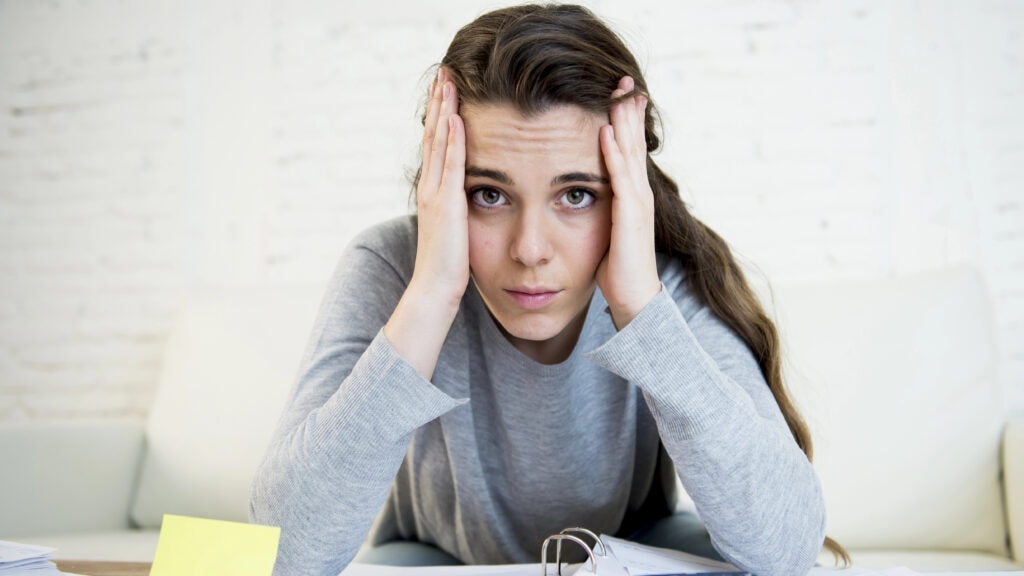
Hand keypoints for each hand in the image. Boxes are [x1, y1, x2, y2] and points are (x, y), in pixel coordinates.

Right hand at [411, 67, 469, 302]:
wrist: (435, 289)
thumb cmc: (450, 266)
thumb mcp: (457, 228)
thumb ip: (460, 208)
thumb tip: (473, 197)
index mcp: (434, 191)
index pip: (437, 144)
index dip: (441, 114)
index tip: (447, 89)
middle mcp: (430, 186)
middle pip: (433, 134)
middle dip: (439, 102)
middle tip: (444, 71)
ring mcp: (435, 193)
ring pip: (439, 142)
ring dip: (443, 109)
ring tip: (448, 80)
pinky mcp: (446, 204)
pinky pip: (451, 164)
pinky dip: (453, 139)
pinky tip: (457, 117)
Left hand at [596, 76, 661, 328]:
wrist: (634, 299)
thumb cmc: (617, 269)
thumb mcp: (605, 231)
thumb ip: (600, 211)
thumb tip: (581, 200)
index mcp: (631, 196)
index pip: (628, 150)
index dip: (625, 122)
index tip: (619, 95)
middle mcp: (638, 194)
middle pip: (634, 142)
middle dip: (628, 111)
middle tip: (624, 79)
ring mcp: (637, 203)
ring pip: (630, 153)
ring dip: (623, 122)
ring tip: (618, 93)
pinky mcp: (630, 216)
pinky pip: (620, 178)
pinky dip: (613, 154)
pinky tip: (604, 133)